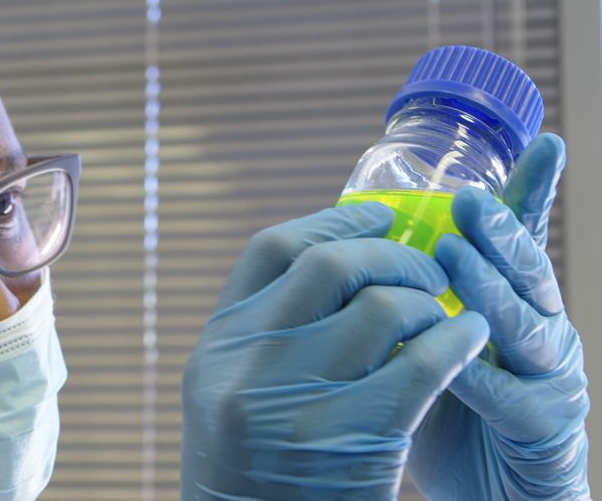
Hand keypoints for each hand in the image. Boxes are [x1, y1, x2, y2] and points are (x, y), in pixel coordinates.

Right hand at [181, 203, 490, 499]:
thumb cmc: (252, 470)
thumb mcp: (229, 393)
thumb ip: (265, 334)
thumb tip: (336, 261)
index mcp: (216, 346)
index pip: (270, 251)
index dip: (330, 221)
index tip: (377, 216)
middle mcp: (247, 365)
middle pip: (327, 265)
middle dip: (391, 254)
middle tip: (426, 268)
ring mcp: (297, 402)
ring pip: (383, 307)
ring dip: (427, 302)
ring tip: (443, 316)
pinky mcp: (354, 439)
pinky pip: (422, 364)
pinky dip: (456, 340)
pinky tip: (469, 336)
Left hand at [410, 133, 589, 499]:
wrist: (485, 489)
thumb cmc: (447, 407)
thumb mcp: (422, 342)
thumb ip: (408, 296)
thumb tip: (355, 242)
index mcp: (508, 300)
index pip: (518, 238)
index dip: (529, 191)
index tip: (544, 141)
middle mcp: (538, 326)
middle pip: (526, 268)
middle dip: (498, 231)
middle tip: (468, 199)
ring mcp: (549, 374)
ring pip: (528, 322)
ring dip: (491, 287)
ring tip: (457, 256)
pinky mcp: (545, 425)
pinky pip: (510, 394)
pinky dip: (479, 373)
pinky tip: (454, 355)